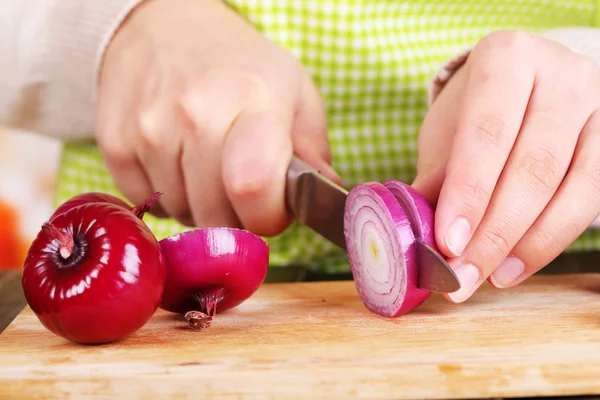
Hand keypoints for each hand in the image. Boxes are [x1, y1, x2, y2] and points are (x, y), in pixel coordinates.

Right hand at [95, 0, 339, 235]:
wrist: (159, 28)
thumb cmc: (238, 65)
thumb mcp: (293, 89)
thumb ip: (314, 148)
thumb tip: (326, 197)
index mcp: (253, 97)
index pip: (255, 187)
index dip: (268, 215)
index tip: (271, 207)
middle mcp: (196, 113)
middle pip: (217, 216)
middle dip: (236, 217)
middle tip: (240, 186)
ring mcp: (149, 129)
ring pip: (183, 214)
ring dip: (201, 206)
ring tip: (207, 165)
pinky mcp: (115, 144)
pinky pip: (148, 203)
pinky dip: (167, 196)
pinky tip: (176, 161)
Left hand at [412, 30, 599, 301]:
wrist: (524, 88)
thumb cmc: (476, 110)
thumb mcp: (447, 131)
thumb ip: (437, 176)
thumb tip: (417, 235)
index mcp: (506, 58)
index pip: (487, 132)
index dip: (469, 193)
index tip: (447, 243)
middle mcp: (561, 74)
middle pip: (532, 166)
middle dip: (493, 232)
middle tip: (460, 275)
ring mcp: (597, 106)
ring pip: (570, 188)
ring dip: (523, 246)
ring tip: (485, 277)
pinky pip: (589, 201)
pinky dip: (549, 242)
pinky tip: (514, 266)